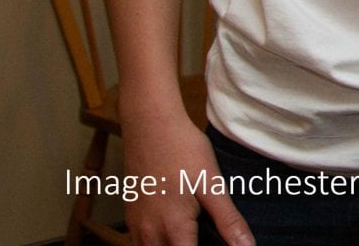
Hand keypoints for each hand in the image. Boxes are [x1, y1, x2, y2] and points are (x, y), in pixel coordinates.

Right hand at [122, 113, 251, 245]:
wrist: (149, 125)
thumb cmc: (183, 151)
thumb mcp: (212, 184)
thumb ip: (228, 220)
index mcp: (172, 229)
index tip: (219, 244)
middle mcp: (148, 233)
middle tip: (208, 237)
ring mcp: (135, 225)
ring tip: (193, 235)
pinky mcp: (130, 215)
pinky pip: (141, 241)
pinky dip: (158, 242)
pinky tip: (174, 229)